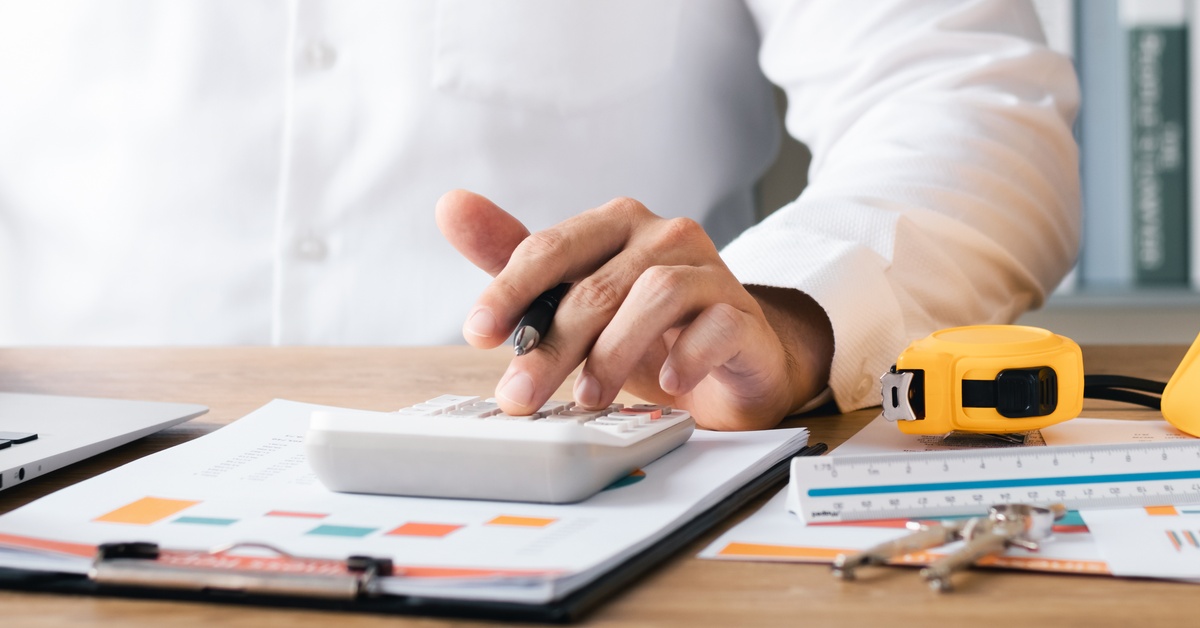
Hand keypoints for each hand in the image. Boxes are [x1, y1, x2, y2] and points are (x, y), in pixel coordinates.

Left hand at [435, 190, 833, 429]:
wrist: (733, 360)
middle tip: (520, 395)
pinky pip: (716, 325)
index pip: (552, 246)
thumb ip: (517, 261)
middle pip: (596, 285)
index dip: (510, 289)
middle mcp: (664, 236)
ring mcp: (710, 271)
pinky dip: (686, 355)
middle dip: (551, 346)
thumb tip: (449, 206)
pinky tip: (665, 383)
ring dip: (613, 353)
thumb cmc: (647, 329)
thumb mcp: (576, 299)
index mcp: (616, 225)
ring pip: (656, 295)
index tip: (478, 332)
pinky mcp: (744, 314)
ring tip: (589, 397)